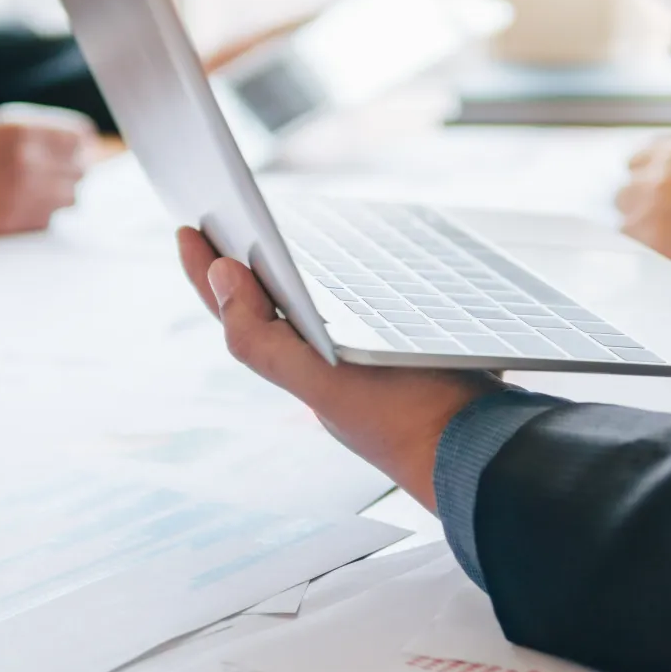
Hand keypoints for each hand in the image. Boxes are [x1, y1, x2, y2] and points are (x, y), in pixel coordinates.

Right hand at [0, 105, 97, 234]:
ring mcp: (19, 194)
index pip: (80, 136)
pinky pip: (49, 219)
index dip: (78, 142)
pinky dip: (43, 212)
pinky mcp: (10, 222)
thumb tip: (83, 146)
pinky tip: (19, 203)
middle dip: (72, 167)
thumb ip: (37, 134)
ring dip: (61, 191)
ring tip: (36, 186)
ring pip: (71, 197)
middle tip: (53, 168)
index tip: (72, 146)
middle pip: (81, 168)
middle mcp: (24, 161)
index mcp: (19, 129)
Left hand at [176, 228, 493, 511]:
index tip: (183, 227)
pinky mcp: (407, 356)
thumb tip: (219, 275)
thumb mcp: (323, 381)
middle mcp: (326, 368)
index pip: (236, 314)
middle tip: (211, 222)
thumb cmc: (408, 419)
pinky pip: (363, 309)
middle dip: (237, 266)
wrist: (487, 450)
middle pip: (267, 306)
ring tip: (261, 239)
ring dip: (286, 274)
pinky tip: (354, 270)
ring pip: (313, 307)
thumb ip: (263, 338)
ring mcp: (365, 366)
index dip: (204, 271)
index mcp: (300, 369)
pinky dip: (345, 284)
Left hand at [615, 139, 670, 315]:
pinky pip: (634, 263)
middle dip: (643, 210)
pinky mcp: (653, 260)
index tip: (658, 196)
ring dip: (645, 242)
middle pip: (624, 196)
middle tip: (669, 231)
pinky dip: (649, 269)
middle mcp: (657, 181)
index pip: (637, 160)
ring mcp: (650, 221)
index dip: (649, 180)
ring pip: (626, 231)